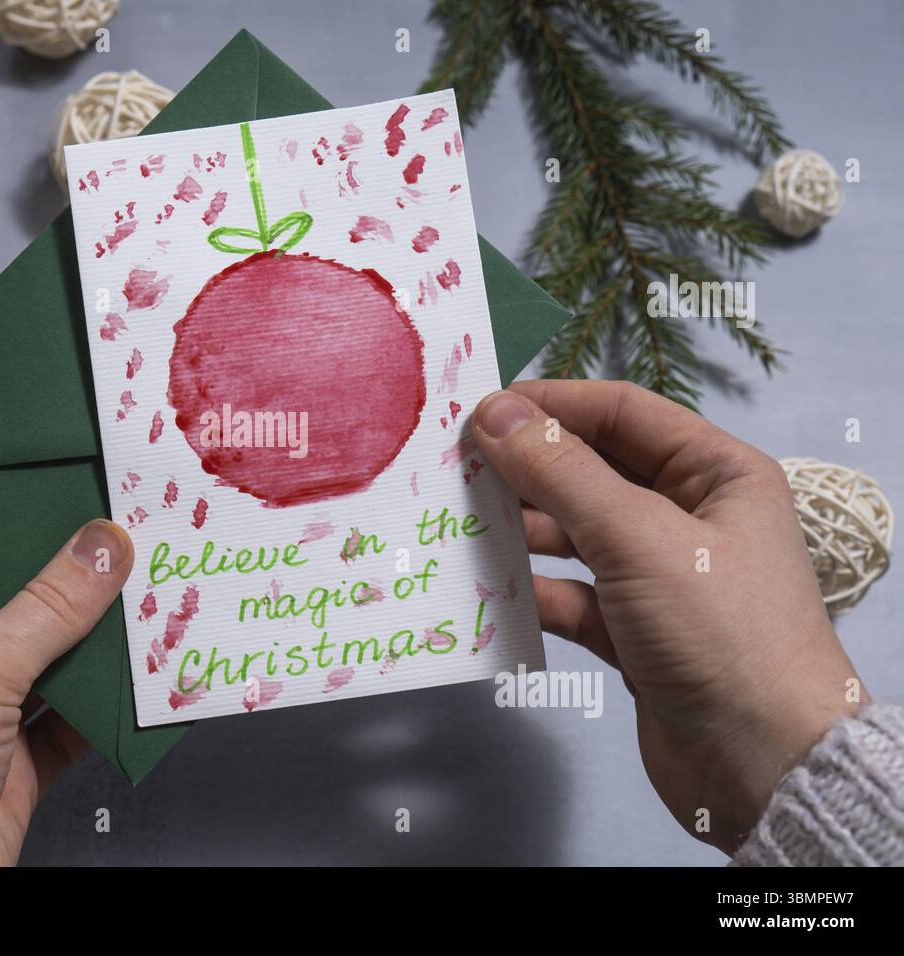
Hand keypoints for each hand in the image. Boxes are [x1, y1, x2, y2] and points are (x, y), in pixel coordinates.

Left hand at [0, 519, 133, 864]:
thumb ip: (47, 606)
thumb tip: (104, 544)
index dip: (6, 518)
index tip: (65, 486)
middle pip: (12, 601)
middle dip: (68, 576)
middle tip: (126, 531)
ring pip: (49, 658)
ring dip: (95, 638)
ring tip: (149, 589)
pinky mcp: (14, 761)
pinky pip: (70, 716)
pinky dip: (106, 700)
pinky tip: (142, 671)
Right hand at [471, 380, 862, 851]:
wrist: (763, 764)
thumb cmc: (720, 631)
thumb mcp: (638, 537)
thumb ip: (561, 472)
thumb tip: (493, 412)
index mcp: (716, 474)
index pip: (622, 414)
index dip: (551, 405)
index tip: (479, 410)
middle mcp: (690, 517)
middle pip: (593, 472)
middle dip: (527, 469)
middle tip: (456, 467)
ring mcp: (660, 577)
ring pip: (576, 535)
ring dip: (523, 531)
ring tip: (460, 523)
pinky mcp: (635, 631)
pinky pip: (572, 595)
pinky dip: (532, 591)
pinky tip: (488, 589)